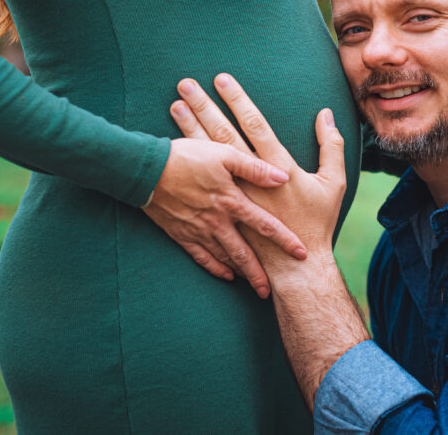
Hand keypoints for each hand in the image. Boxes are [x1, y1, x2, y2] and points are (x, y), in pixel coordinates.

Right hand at [146, 130, 306, 298]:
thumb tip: (283, 177)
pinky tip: (226, 275)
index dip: (285, 241)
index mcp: (232, 202)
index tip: (301, 254)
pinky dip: (215, 268)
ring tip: (255, 287)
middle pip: (245, 254)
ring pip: (225, 258)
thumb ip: (254, 168)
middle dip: (260, 274)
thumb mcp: (224, 155)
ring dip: (241, 273)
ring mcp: (199, 231)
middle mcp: (218, 222)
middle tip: (273, 291)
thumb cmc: (187, 157)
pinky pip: (201, 257)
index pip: (266, 226)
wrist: (145, 169)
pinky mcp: (182, 234)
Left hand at [171, 74, 346, 280]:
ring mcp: (234, 195)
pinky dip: (191, 162)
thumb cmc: (317, 223)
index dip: (238, 100)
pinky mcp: (224, 210)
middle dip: (205, 106)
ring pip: (208, 155)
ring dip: (191, 129)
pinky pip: (202, 181)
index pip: (254, 124)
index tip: (222, 79)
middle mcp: (251, 179)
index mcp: (277, 169)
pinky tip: (177, 145)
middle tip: (186, 84)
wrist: (296, 268)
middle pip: (223, 134)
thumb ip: (332, 147)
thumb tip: (327, 115)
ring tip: (175, 105)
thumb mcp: (333, 183)